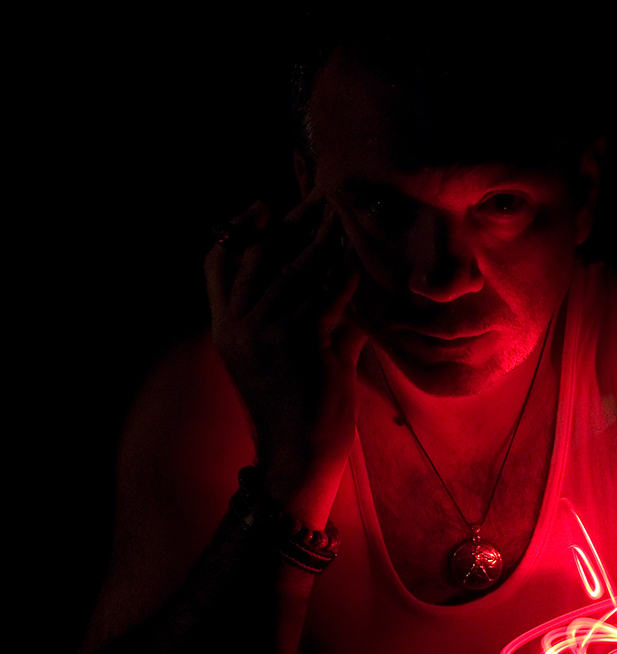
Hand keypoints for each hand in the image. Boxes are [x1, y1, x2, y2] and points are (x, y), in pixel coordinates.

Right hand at [205, 193, 366, 522]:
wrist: (299, 456)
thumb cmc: (301, 409)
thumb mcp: (293, 356)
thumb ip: (313, 314)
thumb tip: (346, 277)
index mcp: (227, 326)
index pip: (219, 261)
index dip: (238, 227)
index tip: (264, 203)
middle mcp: (238, 325)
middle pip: (261, 253)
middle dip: (294, 221)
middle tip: (322, 196)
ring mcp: (265, 331)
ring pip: (295, 268)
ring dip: (323, 238)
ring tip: (344, 215)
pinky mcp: (298, 340)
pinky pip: (326, 295)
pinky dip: (345, 275)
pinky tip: (360, 258)